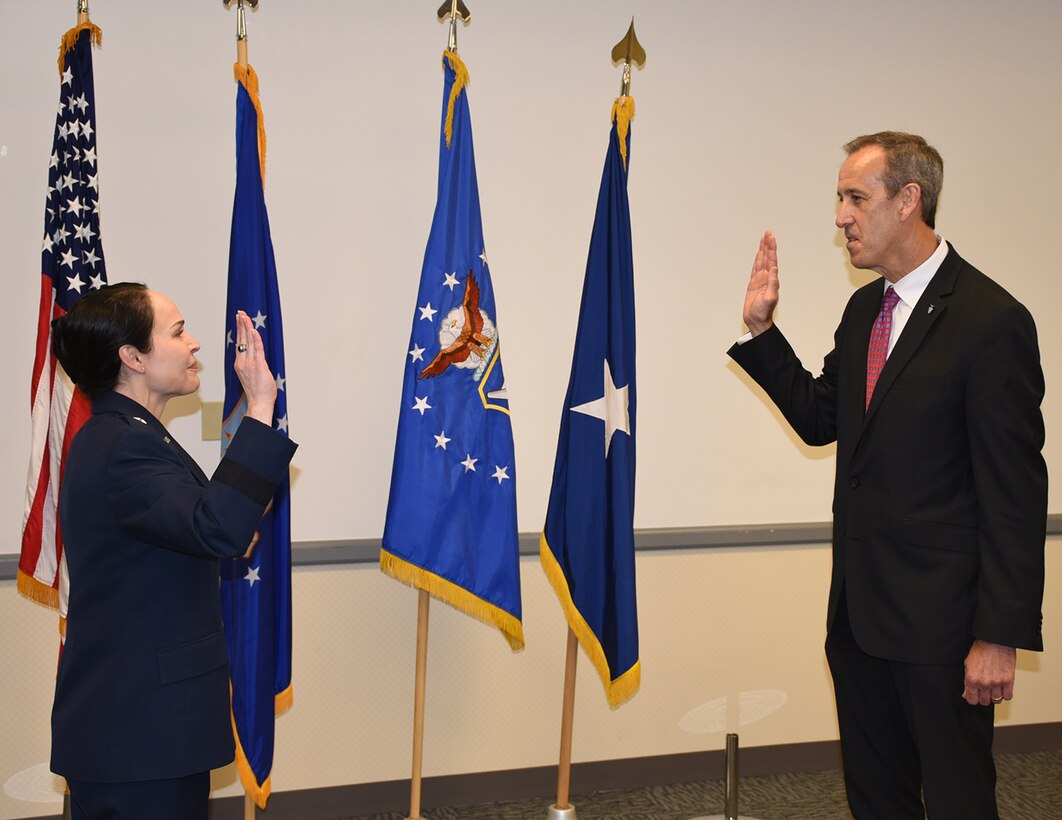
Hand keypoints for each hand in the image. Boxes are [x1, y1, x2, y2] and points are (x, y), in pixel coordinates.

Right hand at [233, 309, 276, 425]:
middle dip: (241, 324)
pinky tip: (254, 330)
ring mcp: (250, 364)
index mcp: (240, 363)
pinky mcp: (259, 366)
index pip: (239, 343)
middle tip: (240, 313)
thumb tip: (256, 356)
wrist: (259, 403)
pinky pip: (257, 350)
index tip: (239, 320)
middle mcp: (242, 362)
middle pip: (241, 339)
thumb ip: (251, 364)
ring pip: (248, 342)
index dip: (239, 330)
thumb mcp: (251, 375)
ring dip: (247, 328)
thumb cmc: (257, 392)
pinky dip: (255, 340)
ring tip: (244, 316)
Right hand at [744, 230, 779, 335]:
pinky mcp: (753, 283)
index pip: (771, 260)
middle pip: (767, 257)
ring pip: (761, 260)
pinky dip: (757, 259)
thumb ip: (773, 284)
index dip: (771, 248)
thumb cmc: (763, 312)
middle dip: (767, 244)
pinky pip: (755, 268)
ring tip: (764, 239)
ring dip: (763, 250)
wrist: (756, 320)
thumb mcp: (769, 298)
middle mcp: (766, 277)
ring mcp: (760, 280)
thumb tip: (774, 269)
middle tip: (768, 232)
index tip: (770, 237)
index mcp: (771, 279)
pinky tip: (758, 254)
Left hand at [963, 639, 1015, 705]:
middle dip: (983, 698)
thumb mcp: (968, 665)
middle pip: (984, 702)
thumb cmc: (981, 650)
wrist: (994, 641)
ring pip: (996, 700)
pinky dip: (1005, 694)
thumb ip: (967, 681)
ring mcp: (997, 682)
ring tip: (993, 689)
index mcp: (972, 679)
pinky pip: (1008, 696)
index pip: (972, 700)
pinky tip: (1002, 689)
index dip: (973, 699)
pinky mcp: (1009, 680)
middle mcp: (984, 683)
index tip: (974, 696)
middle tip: (984, 692)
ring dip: (994, 696)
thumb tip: (967, 694)